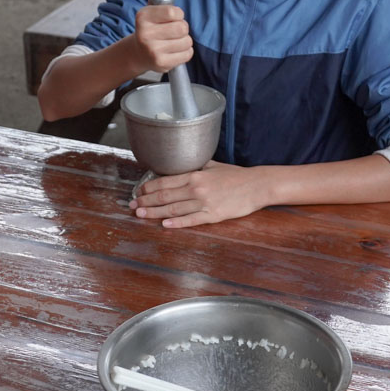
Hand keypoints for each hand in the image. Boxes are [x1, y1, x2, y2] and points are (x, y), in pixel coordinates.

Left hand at [132, 162, 270, 227]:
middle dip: (146, 200)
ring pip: (174, 209)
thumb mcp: (213, 166)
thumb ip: (197, 167)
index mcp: (195, 175)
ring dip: (154, 212)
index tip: (139, 191)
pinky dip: (177, 223)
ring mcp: (204, 203)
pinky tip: (164, 225)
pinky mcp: (213, 216)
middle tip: (132, 204)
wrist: (256, 185)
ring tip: (140, 214)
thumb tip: (183, 167)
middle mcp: (197, 188)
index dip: (149, 187)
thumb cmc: (236, 175)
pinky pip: (191, 220)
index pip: (166, 181)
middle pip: (165, 195)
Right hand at [133, 0, 192, 75]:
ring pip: (186, 41)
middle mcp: (145, 34)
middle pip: (182, 27)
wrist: (138, 53)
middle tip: (173, 30)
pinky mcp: (161, 63)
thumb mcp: (150, 7)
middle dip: (182, 27)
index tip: (173, 17)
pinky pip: (187, 54)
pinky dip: (186, 51)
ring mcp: (153, 51)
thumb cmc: (149, 28)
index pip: (173, 12)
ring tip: (173, 41)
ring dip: (184, 40)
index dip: (178, 14)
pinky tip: (175, 50)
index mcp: (142, 17)